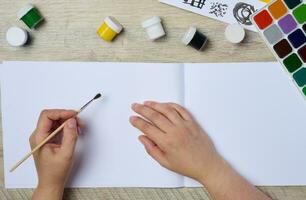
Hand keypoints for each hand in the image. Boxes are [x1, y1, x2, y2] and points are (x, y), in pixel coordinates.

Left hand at [30, 109, 80, 199]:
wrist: (51, 182)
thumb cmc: (55, 171)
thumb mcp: (66, 154)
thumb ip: (70, 136)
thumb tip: (72, 121)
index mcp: (39, 138)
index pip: (47, 116)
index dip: (61, 112)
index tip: (74, 114)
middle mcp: (39, 135)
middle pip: (52, 117)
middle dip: (66, 116)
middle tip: (79, 121)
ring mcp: (44, 137)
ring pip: (56, 121)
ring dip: (68, 122)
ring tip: (79, 127)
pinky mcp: (49, 139)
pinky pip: (58, 128)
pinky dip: (67, 127)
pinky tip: (75, 131)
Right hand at [130, 102, 270, 199]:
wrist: (207, 165)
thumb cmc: (188, 166)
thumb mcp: (165, 162)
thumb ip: (151, 150)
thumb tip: (142, 138)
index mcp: (166, 142)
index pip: (147, 128)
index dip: (138, 122)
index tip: (132, 118)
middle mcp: (175, 131)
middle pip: (154, 116)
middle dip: (142, 110)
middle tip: (135, 106)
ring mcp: (184, 125)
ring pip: (166, 110)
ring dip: (155, 104)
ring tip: (147, 103)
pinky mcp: (192, 122)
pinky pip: (180, 109)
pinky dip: (171, 105)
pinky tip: (164, 104)